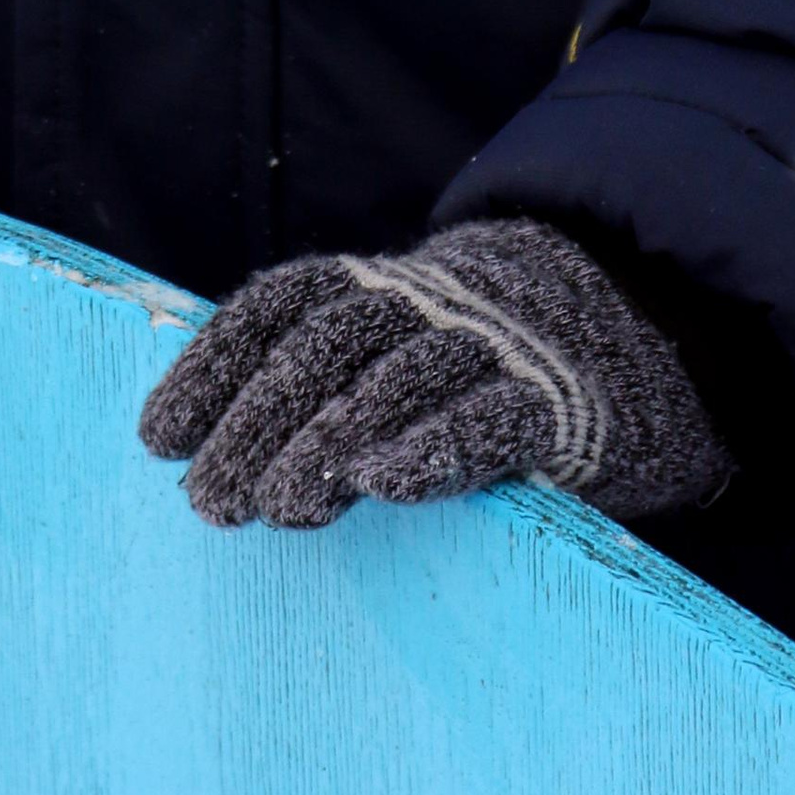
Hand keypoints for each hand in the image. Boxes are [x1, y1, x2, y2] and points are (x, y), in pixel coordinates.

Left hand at [139, 216, 729, 528]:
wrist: (640, 332)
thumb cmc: (479, 365)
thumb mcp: (399, 352)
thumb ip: (323, 387)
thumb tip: (210, 457)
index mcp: (380, 286)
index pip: (282, 306)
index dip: (215, 363)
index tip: (154, 437)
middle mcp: (427, 301)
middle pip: (329, 345)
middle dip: (259, 418)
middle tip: (207, 500)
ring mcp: (493, 345)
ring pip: (401, 377)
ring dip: (332, 439)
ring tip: (278, 507)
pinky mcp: (554, 403)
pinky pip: (491, 417)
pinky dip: (435, 445)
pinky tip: (385, 484)